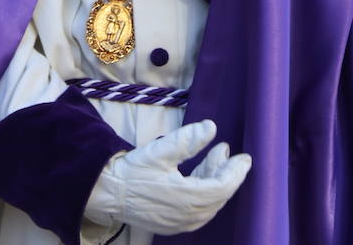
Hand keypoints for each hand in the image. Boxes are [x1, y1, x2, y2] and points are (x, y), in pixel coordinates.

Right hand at [84, 119, 250, 235]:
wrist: (108, 193)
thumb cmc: (133, 171)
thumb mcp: (160, 151)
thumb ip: (187, 140)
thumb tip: (211, 127)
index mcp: (189, 198)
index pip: (224, 186)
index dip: (236, 171)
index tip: (244, 157)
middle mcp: (190, 216)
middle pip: (219, 195)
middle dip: (226, 172)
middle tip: (225, 150)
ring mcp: (182, 224)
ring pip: (210, 203)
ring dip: (214, 180)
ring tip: (213, 157)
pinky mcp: (174, 225)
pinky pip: (199, 210)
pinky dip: (205, 193)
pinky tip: (199, 177)